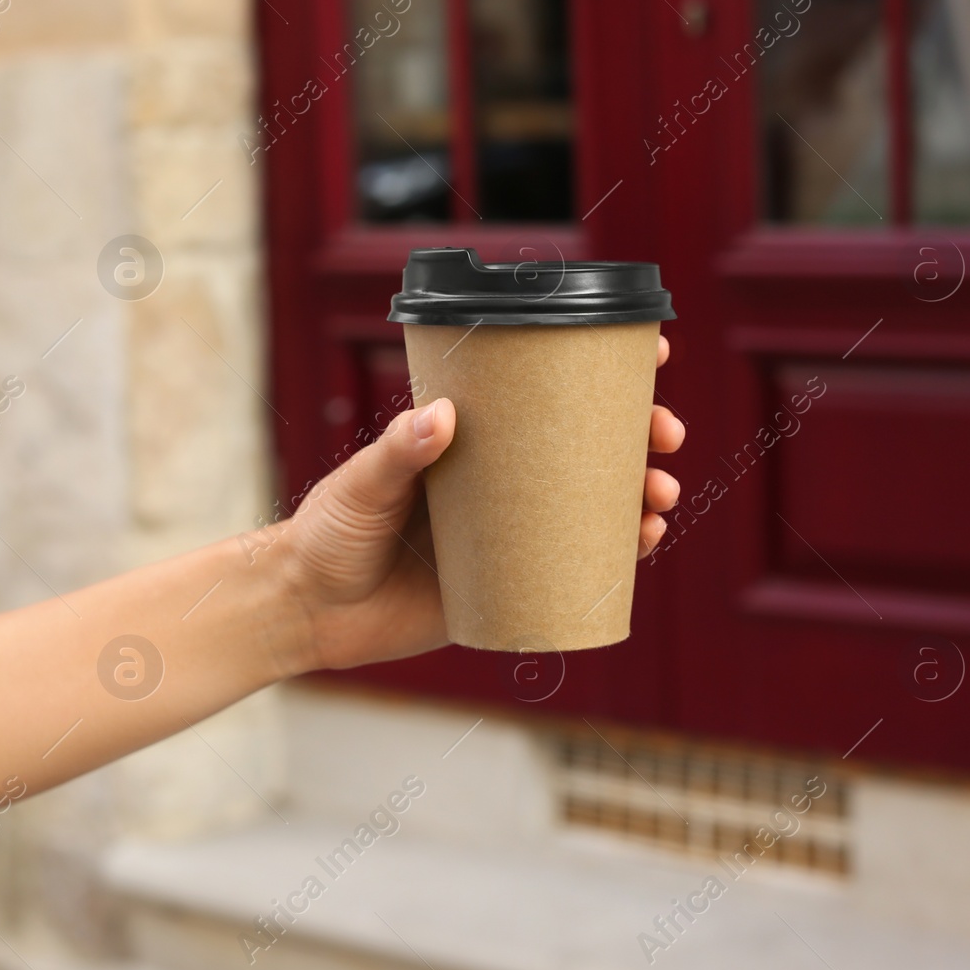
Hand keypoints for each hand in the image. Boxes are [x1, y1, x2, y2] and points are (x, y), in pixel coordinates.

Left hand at [281, 335, 685, 672]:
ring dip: (640, 494)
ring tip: (659, 496)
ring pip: (591, 505)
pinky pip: (575, 567)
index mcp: (468, 443)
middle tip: (663, 435)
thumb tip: (444, 415)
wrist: (306, 612)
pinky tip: (643, 542)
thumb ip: (398, 452)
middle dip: (638, 436)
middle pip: (584, 449)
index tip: (651, 357)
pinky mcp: (508, 586)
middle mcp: (497, 483)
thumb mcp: (361, 484)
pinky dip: (616, 554)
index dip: (601, 376)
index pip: (541, 398)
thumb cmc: (326, 534)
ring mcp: (507, 534)